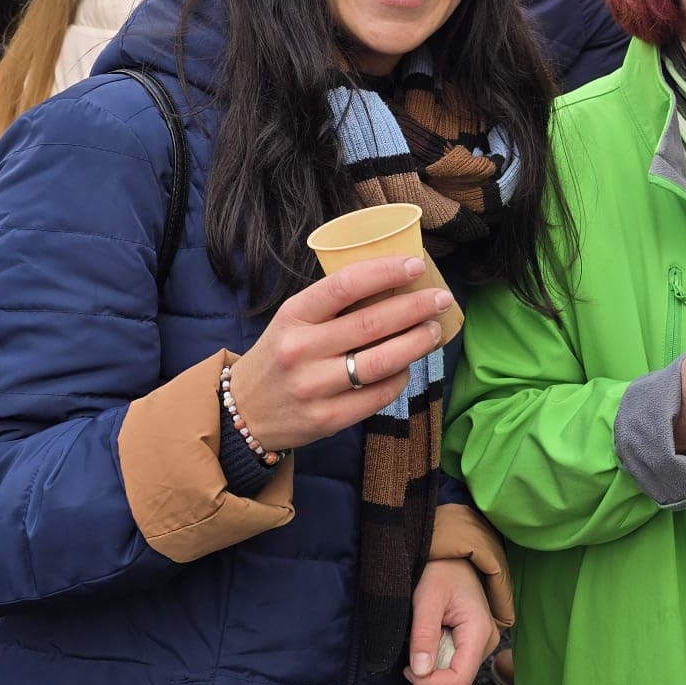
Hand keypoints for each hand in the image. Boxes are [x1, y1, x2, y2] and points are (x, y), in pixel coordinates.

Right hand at [226, 255, 452, 453]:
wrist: (243, 413)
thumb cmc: (280, 356)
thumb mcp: (293, 321)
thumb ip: (333, 306)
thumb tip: (394, 283)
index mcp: (293, 316)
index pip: (344, 286)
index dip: (385, 272)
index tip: (415, 265)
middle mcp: (301, 350)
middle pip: (371, 324)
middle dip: (415, 308)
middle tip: (441, 299)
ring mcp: (314, 387)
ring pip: (381, 362)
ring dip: (416, 343)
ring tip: (433, 330)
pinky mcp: (328, 419)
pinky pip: (378, 395)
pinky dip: (401, 378)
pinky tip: (408, 365)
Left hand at [406, 557, 493, 684]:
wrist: (451, 557)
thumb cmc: (441, 570)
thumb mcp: (427, 598)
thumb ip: (424, 635)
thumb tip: (421, 671)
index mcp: (479, 631)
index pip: (459, 680)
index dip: (432, 684)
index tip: (409, 670)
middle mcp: (487, 641)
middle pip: (457, 680)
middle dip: (431, 674)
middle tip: (413, 650)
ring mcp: (482, 642)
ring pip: (455, 674)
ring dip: (433, 665)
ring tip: (423, 638)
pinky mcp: (474, 642)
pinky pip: (455, 663)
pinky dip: (437, 658)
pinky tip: (431, 639)